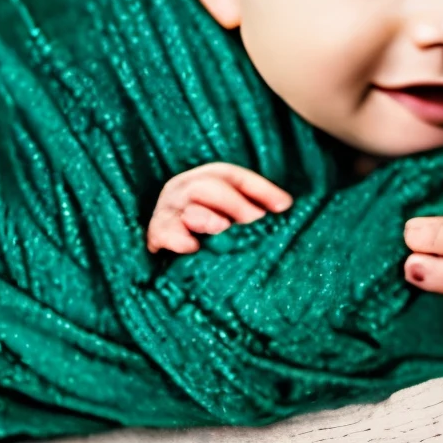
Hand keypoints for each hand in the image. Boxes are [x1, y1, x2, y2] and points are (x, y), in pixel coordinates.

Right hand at [147, 162, 292, 254]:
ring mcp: (167, 211)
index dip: (260, 188)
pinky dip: (177, 238)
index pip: (232, 176)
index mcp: (202, 181)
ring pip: (186, 206)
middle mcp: (183, 191)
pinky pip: (164, 232)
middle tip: (255, 220)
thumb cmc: (206, 239)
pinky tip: (192, 248)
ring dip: (206, 216)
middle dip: (234, 202)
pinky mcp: (156, 234)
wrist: (162, 266)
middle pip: (207, 186)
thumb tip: (286, 208)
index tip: (285, 206)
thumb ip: (247, 214)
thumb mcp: (228, 220)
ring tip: (221, 227)